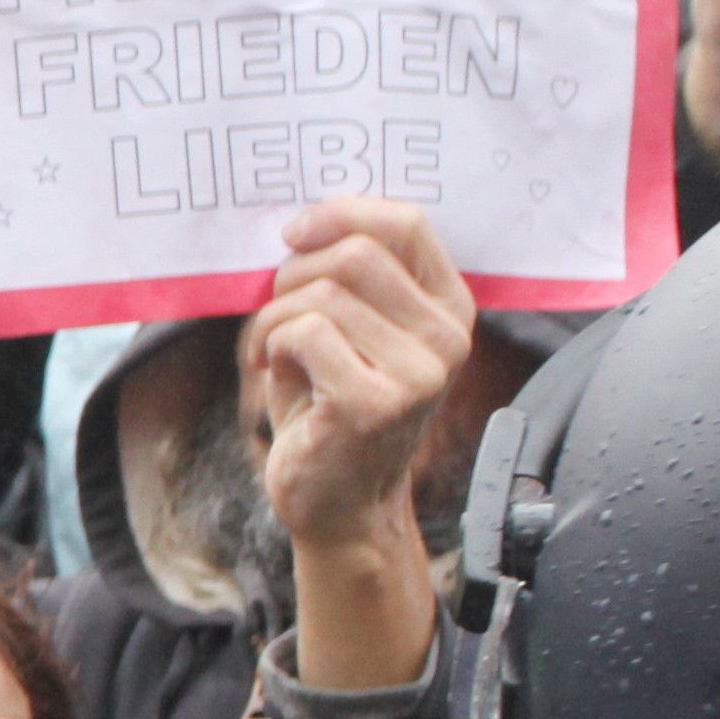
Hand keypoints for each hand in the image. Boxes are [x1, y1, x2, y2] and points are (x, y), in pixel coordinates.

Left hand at [246, 196, 473, 690]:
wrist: (339, 504)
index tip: (294, 235)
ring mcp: (419, 373)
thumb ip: (349, 277)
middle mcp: (447, 338)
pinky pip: (302, 334)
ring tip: (274, 354)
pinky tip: (276, 377)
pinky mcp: (375, 403)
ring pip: (321, 296)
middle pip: (354, 254)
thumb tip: (303, 221)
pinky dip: (270, 348)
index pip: (405, 223)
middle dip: (293, 277)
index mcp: (448, 307)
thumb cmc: (330, 407)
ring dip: (273, 320)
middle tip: (276, 316)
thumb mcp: (352, 331)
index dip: (339, 215)